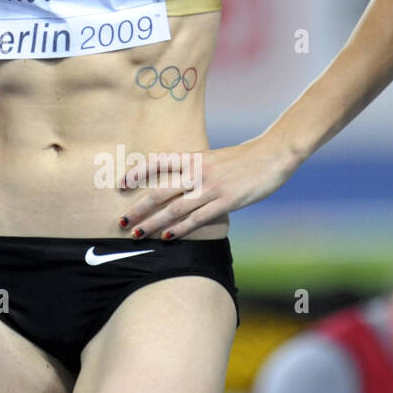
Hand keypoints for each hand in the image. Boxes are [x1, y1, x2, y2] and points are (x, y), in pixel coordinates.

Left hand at [117, 135, 301, 241]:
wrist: (272, 155)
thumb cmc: (241, 159)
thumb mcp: (212, 158)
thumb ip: (194, 170)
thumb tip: (175, 186)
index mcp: (192, 157)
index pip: (157, 162)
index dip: (137, 172)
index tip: (121, 185)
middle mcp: (197, 171)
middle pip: (160, 192)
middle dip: (138, 209)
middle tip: (122, 222)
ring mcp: (211, 187)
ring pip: (175, 209)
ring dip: (154, 223)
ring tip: (138, 234)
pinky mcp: (226, 201)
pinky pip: (198, 218)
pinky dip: (181, 229)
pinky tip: (168, 237)